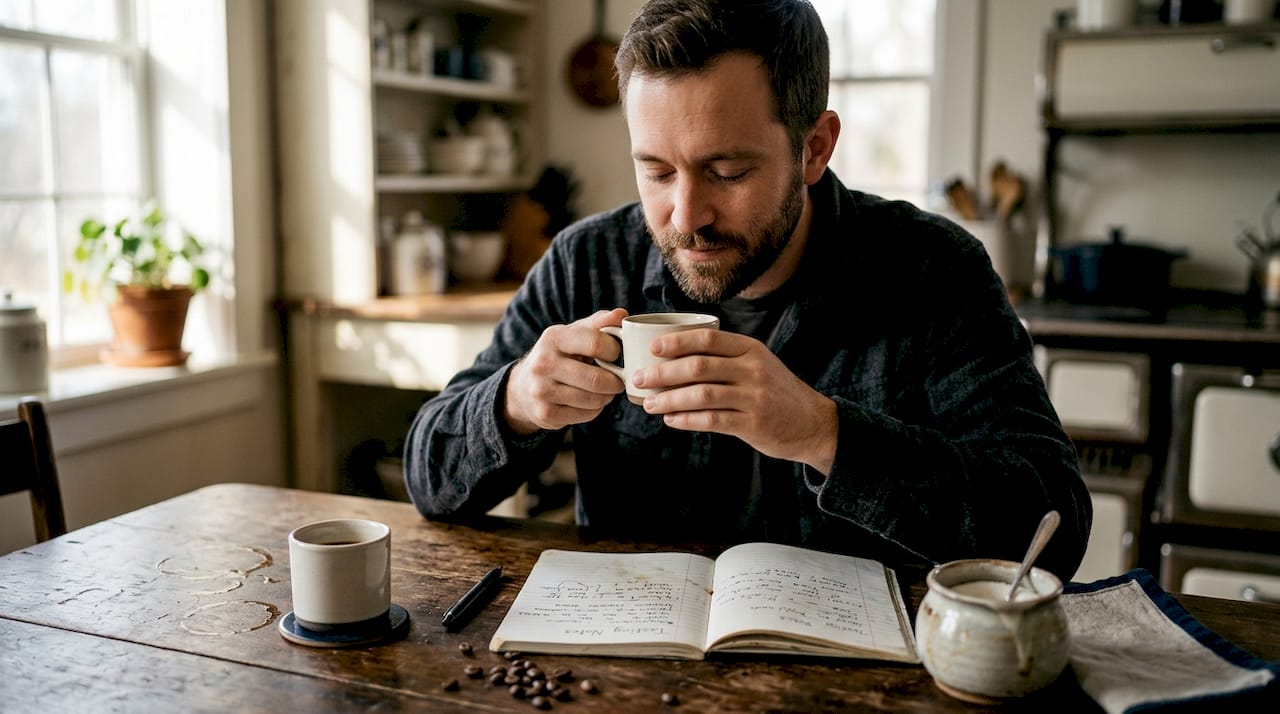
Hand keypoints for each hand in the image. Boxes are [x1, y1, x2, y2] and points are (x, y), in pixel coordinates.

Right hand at [503, 309, 627, 434]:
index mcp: (553, 338)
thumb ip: (599, 323)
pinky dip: (595, 409)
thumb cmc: (559, 355)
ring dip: (607, 397)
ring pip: (593, 400)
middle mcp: (543, 363)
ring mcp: (542, 390)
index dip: (614, 350)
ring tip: (605, 391)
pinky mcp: (545, 413)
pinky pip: (586, 415)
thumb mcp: (574, 334)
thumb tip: (622, 314)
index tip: (615, 355)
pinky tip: (589, 402)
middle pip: (596, 379)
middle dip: (615, 382)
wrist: (523, 388)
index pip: (595, 343)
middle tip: (618, 381)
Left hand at [633, 330, 837, 472]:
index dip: (676, 342)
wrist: (813, 423)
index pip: (707, 338)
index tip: (652, 348)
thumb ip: (725, 358)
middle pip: (698, 366)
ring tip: (649, 403)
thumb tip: (674, 358)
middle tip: (640, 378)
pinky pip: (712, 420)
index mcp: (750, 349)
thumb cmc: (775, 392)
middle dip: (662, 372)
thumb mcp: (757, 364)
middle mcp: (753, 369)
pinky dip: (686, 420)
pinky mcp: (753, 424)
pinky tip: (671, 420)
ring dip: (669, 399)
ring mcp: (754, 397)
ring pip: (701, 394)